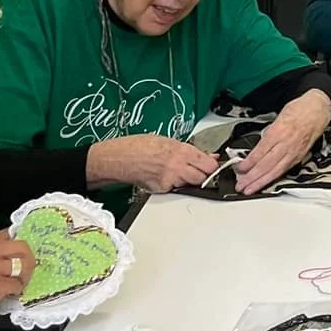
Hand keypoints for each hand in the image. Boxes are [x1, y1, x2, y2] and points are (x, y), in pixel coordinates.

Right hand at [0, 233, 32, 330]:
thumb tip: (6, 261)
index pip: (8, 234)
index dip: (18, 243)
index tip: (21, 253)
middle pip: (22, 246)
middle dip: (29, 259)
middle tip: (26, 271)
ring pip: (23, 267)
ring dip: (23, 278)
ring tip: (17, 285)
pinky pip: (17, 286)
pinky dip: (16, 292)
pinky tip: (8, 296)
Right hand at [87, 133, 216, 191]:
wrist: (117, 158)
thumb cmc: (138, 146)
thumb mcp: (167, 141)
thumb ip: (189, 150)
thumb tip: (208, 156)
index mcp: (181, 150)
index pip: (209, 164)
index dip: (212, 166)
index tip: (212, 166)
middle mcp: (177, 166)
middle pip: (203, 178)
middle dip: (203, 175)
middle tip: (196, 170)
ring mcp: (169, 179)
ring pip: (190, 184)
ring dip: (187, 180)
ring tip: (174, 170)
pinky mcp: (161, 189)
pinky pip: (175, 189)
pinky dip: (173, 185)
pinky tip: (163, 176)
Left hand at [235, 89, 330, 193]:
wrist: (319, 110)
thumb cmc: (300, 110)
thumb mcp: (278, 117)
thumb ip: (268, 133)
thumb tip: (259, 146)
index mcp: (279, 132)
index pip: (260, 152)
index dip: (248, 163)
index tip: (239, 169)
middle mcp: (286, 144)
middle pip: (266, 165)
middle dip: (252, 177)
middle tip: (241, 185)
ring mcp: (293, 152)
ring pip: (275, 171)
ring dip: (261, 182)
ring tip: (250, 189)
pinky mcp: (299, 157)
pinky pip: (284, 170)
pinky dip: (273, 178)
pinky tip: (266, 183)